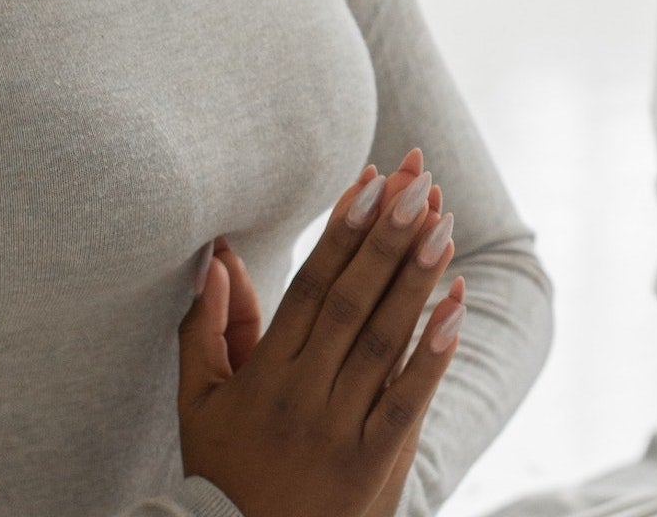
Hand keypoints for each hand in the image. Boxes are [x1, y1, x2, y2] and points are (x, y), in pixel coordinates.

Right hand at [178, 150, 465, 516]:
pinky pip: (406, 402)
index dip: (341, 231)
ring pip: (382, 342)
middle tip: (417, 182)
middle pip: (351, 302)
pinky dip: (433, 355)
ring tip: (443, 223)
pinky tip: (457, 307)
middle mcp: (301, 395)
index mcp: (263, 373)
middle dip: (385, 237)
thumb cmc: (220, 475)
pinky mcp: (368, 465)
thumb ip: (206, 328)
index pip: (310, 286)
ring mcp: (337, 430)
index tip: (370, 181)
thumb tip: (214, 259)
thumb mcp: (199, 402)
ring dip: (415, 280)